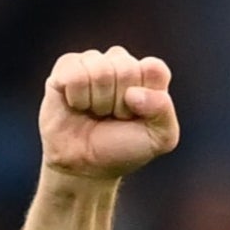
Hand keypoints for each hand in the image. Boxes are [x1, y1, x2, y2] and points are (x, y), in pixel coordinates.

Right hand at [40, 46, 179, 179]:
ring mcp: (93, 62)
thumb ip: (163, 110)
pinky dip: (77, 97)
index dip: (146, 97)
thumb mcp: (160, 138)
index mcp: (148, 75)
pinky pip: (75, 74)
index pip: (154, 69)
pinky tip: (76, 105)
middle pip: (126, 68)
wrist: (85, 167)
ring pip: (100, 70)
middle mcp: (121, 63)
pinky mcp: (66, 67)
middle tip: (112, 118)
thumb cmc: (123, 149)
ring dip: (98, 102)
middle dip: (120, 103)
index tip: (137, 117)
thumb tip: (133, 93)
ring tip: (95, 113)